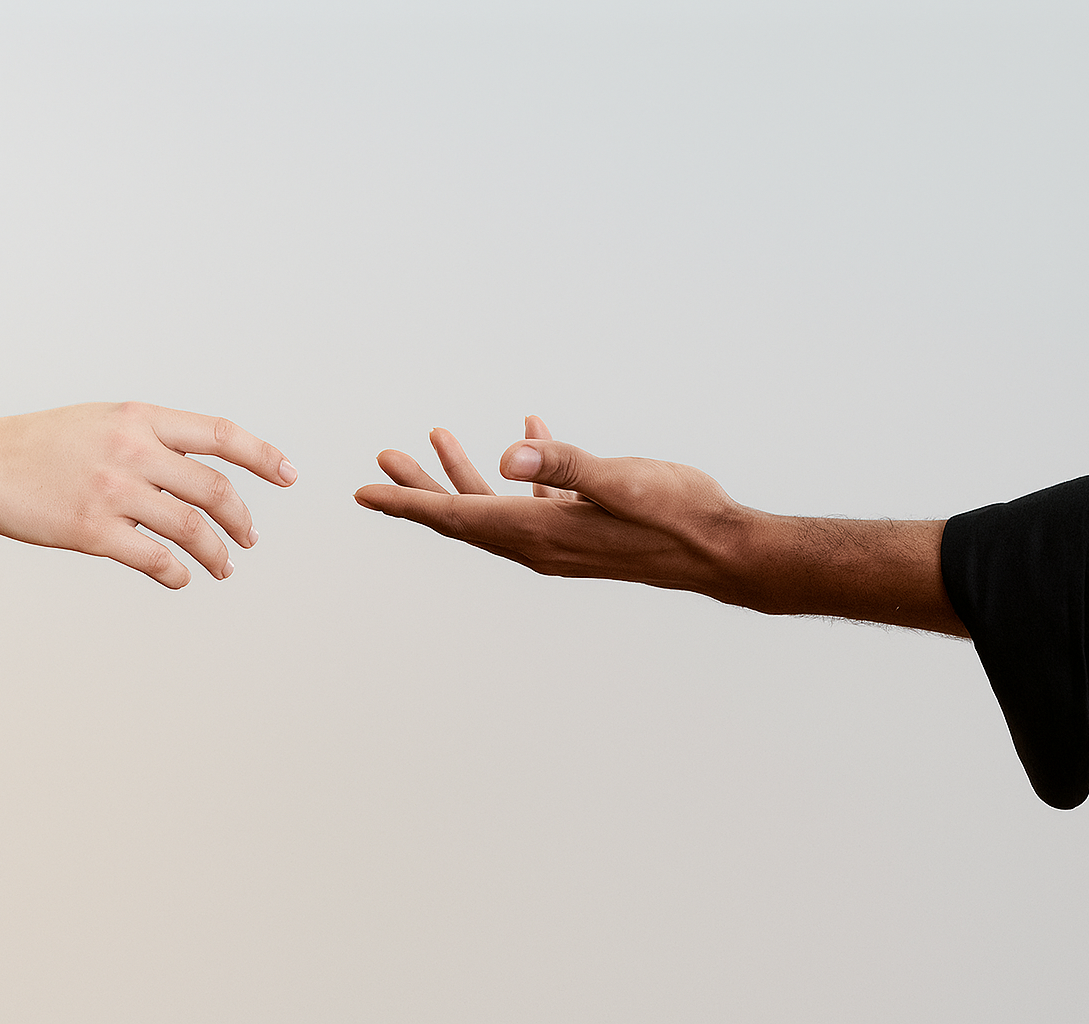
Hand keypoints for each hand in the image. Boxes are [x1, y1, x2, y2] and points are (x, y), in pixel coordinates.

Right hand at [0, 402, 297, 587]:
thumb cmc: (41, 444)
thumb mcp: (102, 420)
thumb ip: (150, 437)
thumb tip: (199, 465)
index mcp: (139, 417)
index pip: (220, 434)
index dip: (263, 455)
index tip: (289, 475)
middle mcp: (132, 449)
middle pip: (215, 488)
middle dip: (242, 519)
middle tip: (251, 538)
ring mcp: (112, 491)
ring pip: (191, 528)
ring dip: (217, 553)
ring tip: (224, 567)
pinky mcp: (91, 531)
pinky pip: (154, 559)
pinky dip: (177, 572)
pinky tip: (182, 578)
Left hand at [354, 417, 747, 595]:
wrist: (725, 550)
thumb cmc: (679, 515)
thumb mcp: (621, 480)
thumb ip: (565, 466)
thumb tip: (510, 453)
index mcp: (539, 533)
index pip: (455, 517)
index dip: (406, 503)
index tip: (363, 493)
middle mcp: (540, 544)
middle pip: (462, 515)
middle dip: (420, 487)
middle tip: (384, 459)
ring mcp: (561, 539)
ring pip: (495, 507)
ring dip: (464, 473)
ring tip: (437, 436)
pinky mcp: (584, 529)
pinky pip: (538, 500)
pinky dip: (523, 470)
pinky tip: (529, 430)